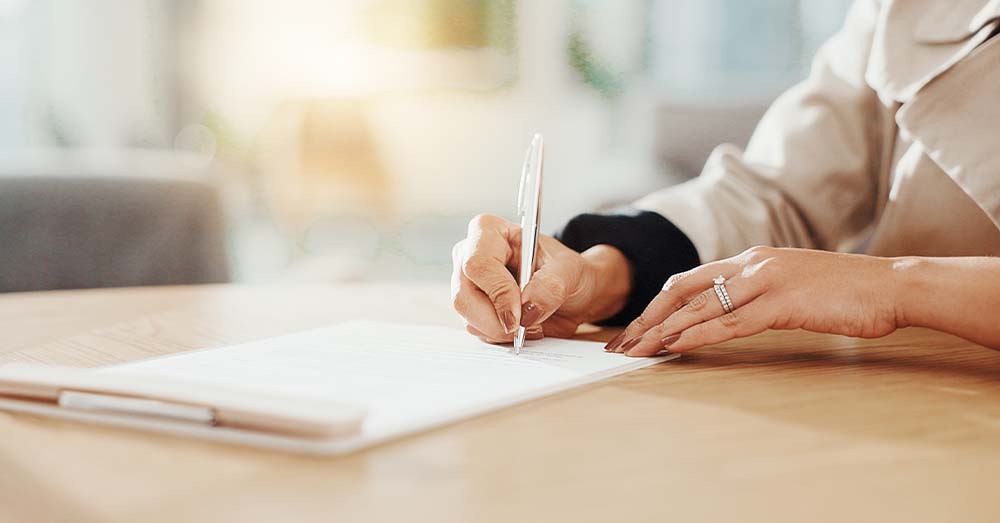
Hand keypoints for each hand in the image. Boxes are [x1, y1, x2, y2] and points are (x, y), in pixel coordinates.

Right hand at [451, 214, 631, 343]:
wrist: (570, 291)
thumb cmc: (565, 270)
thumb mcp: (569, 270)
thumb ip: (551, 285)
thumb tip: (527, 309)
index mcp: (489, 232)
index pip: (478, 264)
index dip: (498, 293)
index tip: (519, 316)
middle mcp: (469, 255)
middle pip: (464, 297)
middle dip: (496, 321)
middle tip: (526, 327)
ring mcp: (466, 283)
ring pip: (468, 318)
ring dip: (502, 331)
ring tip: (532, 324)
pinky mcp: (470, 307)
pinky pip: (476, 329)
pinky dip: (500, 336)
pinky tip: (521, 326)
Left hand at [608, 246, 901, 355]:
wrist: (890, 285)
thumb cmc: (844, 291)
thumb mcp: (792, 285)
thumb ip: (758, 294)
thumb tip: (728, 315)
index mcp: (750, 259)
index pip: (689, 281)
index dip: (656, 306)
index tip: (634, 330)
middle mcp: (750, 264)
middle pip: (681, 290)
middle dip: (645, 319)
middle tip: (619, 345)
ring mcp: (764, 281)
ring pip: (698, 307)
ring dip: (662, 332)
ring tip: (635, 352)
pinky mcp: (781, 303)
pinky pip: (729, 323)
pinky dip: (697, 336)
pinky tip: (674, 348)